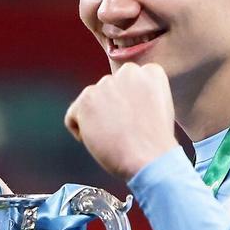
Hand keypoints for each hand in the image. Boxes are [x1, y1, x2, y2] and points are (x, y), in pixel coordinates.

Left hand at [65, 62, 178, 179]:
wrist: (149, 158)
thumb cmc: (154, 144)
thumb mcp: (157, 109)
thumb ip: (140, 95)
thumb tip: (117, 99)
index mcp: (150, 72)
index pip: (127, 84)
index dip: (128, 107)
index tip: (135, 122)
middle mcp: (128, 71)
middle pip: (107, 92)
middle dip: (110, 110)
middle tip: (124, 131)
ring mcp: (106, 84)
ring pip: (90, 103)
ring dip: (96, 121)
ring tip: (114, 138)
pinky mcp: (87, 99)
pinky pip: (72, 116)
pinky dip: (81, 132)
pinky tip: (100, 141)